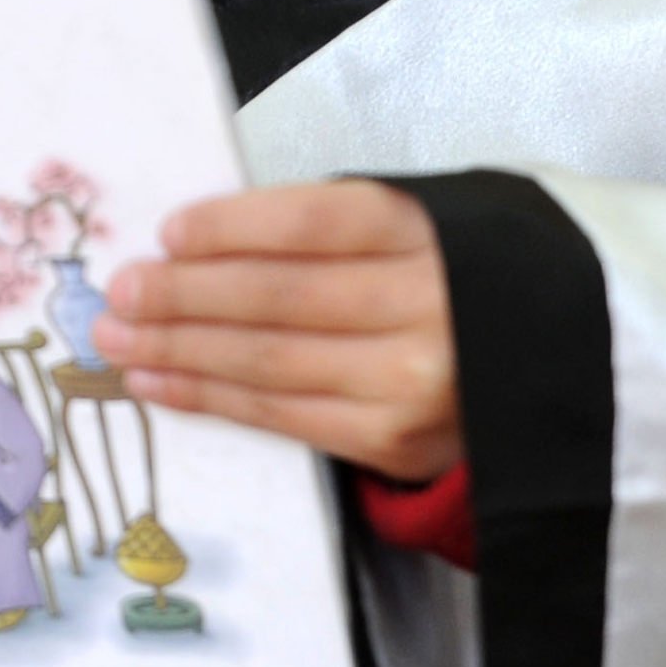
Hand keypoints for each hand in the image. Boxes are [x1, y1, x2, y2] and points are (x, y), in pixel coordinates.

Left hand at [93, 179, 457, 483]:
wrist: (549, 360)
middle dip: (185, 295)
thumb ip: (328, 226)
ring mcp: (411, 384)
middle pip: (280, 298)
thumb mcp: (415, 223)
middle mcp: (426, 307)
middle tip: (120, 290)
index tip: (169, 232)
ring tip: (117, 338)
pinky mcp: (395, 443)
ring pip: (270, 363)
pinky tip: (158, 381)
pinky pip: (282, 417)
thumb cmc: (451, 275)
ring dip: (180, 350)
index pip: (313, 224)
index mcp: (428, 234)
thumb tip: (198, 242)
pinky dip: (209, 399)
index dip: (234, 228)